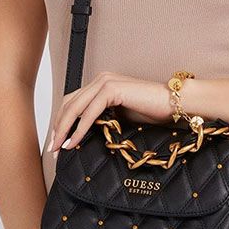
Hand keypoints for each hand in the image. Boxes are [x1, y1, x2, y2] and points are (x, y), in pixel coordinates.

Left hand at [46, 71, 173, 154]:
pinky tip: (73, 142)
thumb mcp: (121, 118)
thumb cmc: (154, 112)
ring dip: (64, 129)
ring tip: (59, 148)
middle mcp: (101, 79)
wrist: (175, 105)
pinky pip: (89, 111)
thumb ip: (103, 120)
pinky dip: (79, 128)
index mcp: (102, 84)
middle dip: (58, 127)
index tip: (57, 141)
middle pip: (69, 104)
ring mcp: (106, 81)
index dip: (61, 121)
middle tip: (52, 148)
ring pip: (75, 107)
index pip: (73, 102)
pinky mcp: (112, 88)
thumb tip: (83, 136)